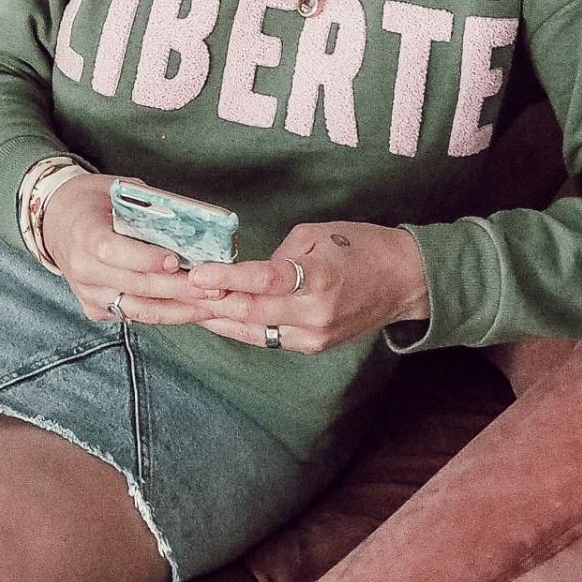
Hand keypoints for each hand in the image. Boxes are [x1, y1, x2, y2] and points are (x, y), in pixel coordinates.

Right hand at [39, 175, 225, 327]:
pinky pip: (134, 315)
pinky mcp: (96, 310)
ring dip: (178, 309)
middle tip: (214, 287)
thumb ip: (148, 205)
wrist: (55, 222)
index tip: (177, 260)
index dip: (146, 259)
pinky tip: (191, 309)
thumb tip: (193, 218)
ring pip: (139, 310)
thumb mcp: (116, 190)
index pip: (114, 252)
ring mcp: (89, 294)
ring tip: (210, 305)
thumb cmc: (92, 200)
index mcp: (84, 235)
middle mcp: (84, 270)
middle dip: (178, 288)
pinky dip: (165, 312)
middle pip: (135, 285)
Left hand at [188, 221, 429, 352]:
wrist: (405, 282)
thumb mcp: (318, 234)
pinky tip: (216, 317)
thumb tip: (246, 273)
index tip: (194, 273)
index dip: (226, 278)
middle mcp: (315, 313)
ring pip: (254, 330)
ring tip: (183, 306)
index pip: (263, 280)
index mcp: (319, 277)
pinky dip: (240, 327)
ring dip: (218, 318)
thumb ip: (280, 255)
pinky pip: (268, 338)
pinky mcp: (313, 347)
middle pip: (251, 312)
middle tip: (176, 291)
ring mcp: (314, 336)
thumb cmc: (362, 246)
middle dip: (211, 302)